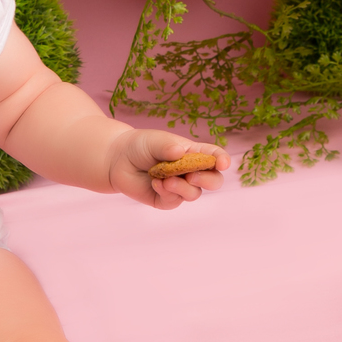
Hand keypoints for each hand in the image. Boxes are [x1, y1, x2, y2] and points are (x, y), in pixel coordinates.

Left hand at [108, 129, 228, 210]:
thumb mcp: (155, 141)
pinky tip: (156, 183)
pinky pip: (174, 201)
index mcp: (193, 153)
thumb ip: (168, 146)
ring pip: (194, 193)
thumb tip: (180, 152)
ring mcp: (179, 187)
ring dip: (182, 187)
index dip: (222, 160)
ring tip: (166, 179)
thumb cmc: (140, 146)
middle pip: (213, 181)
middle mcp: (190, 171)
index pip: (215, 157)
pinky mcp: (166, 199)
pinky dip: (167, 192)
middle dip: (208, 180)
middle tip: (192, 176)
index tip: (223, 163)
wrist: (117, 160)